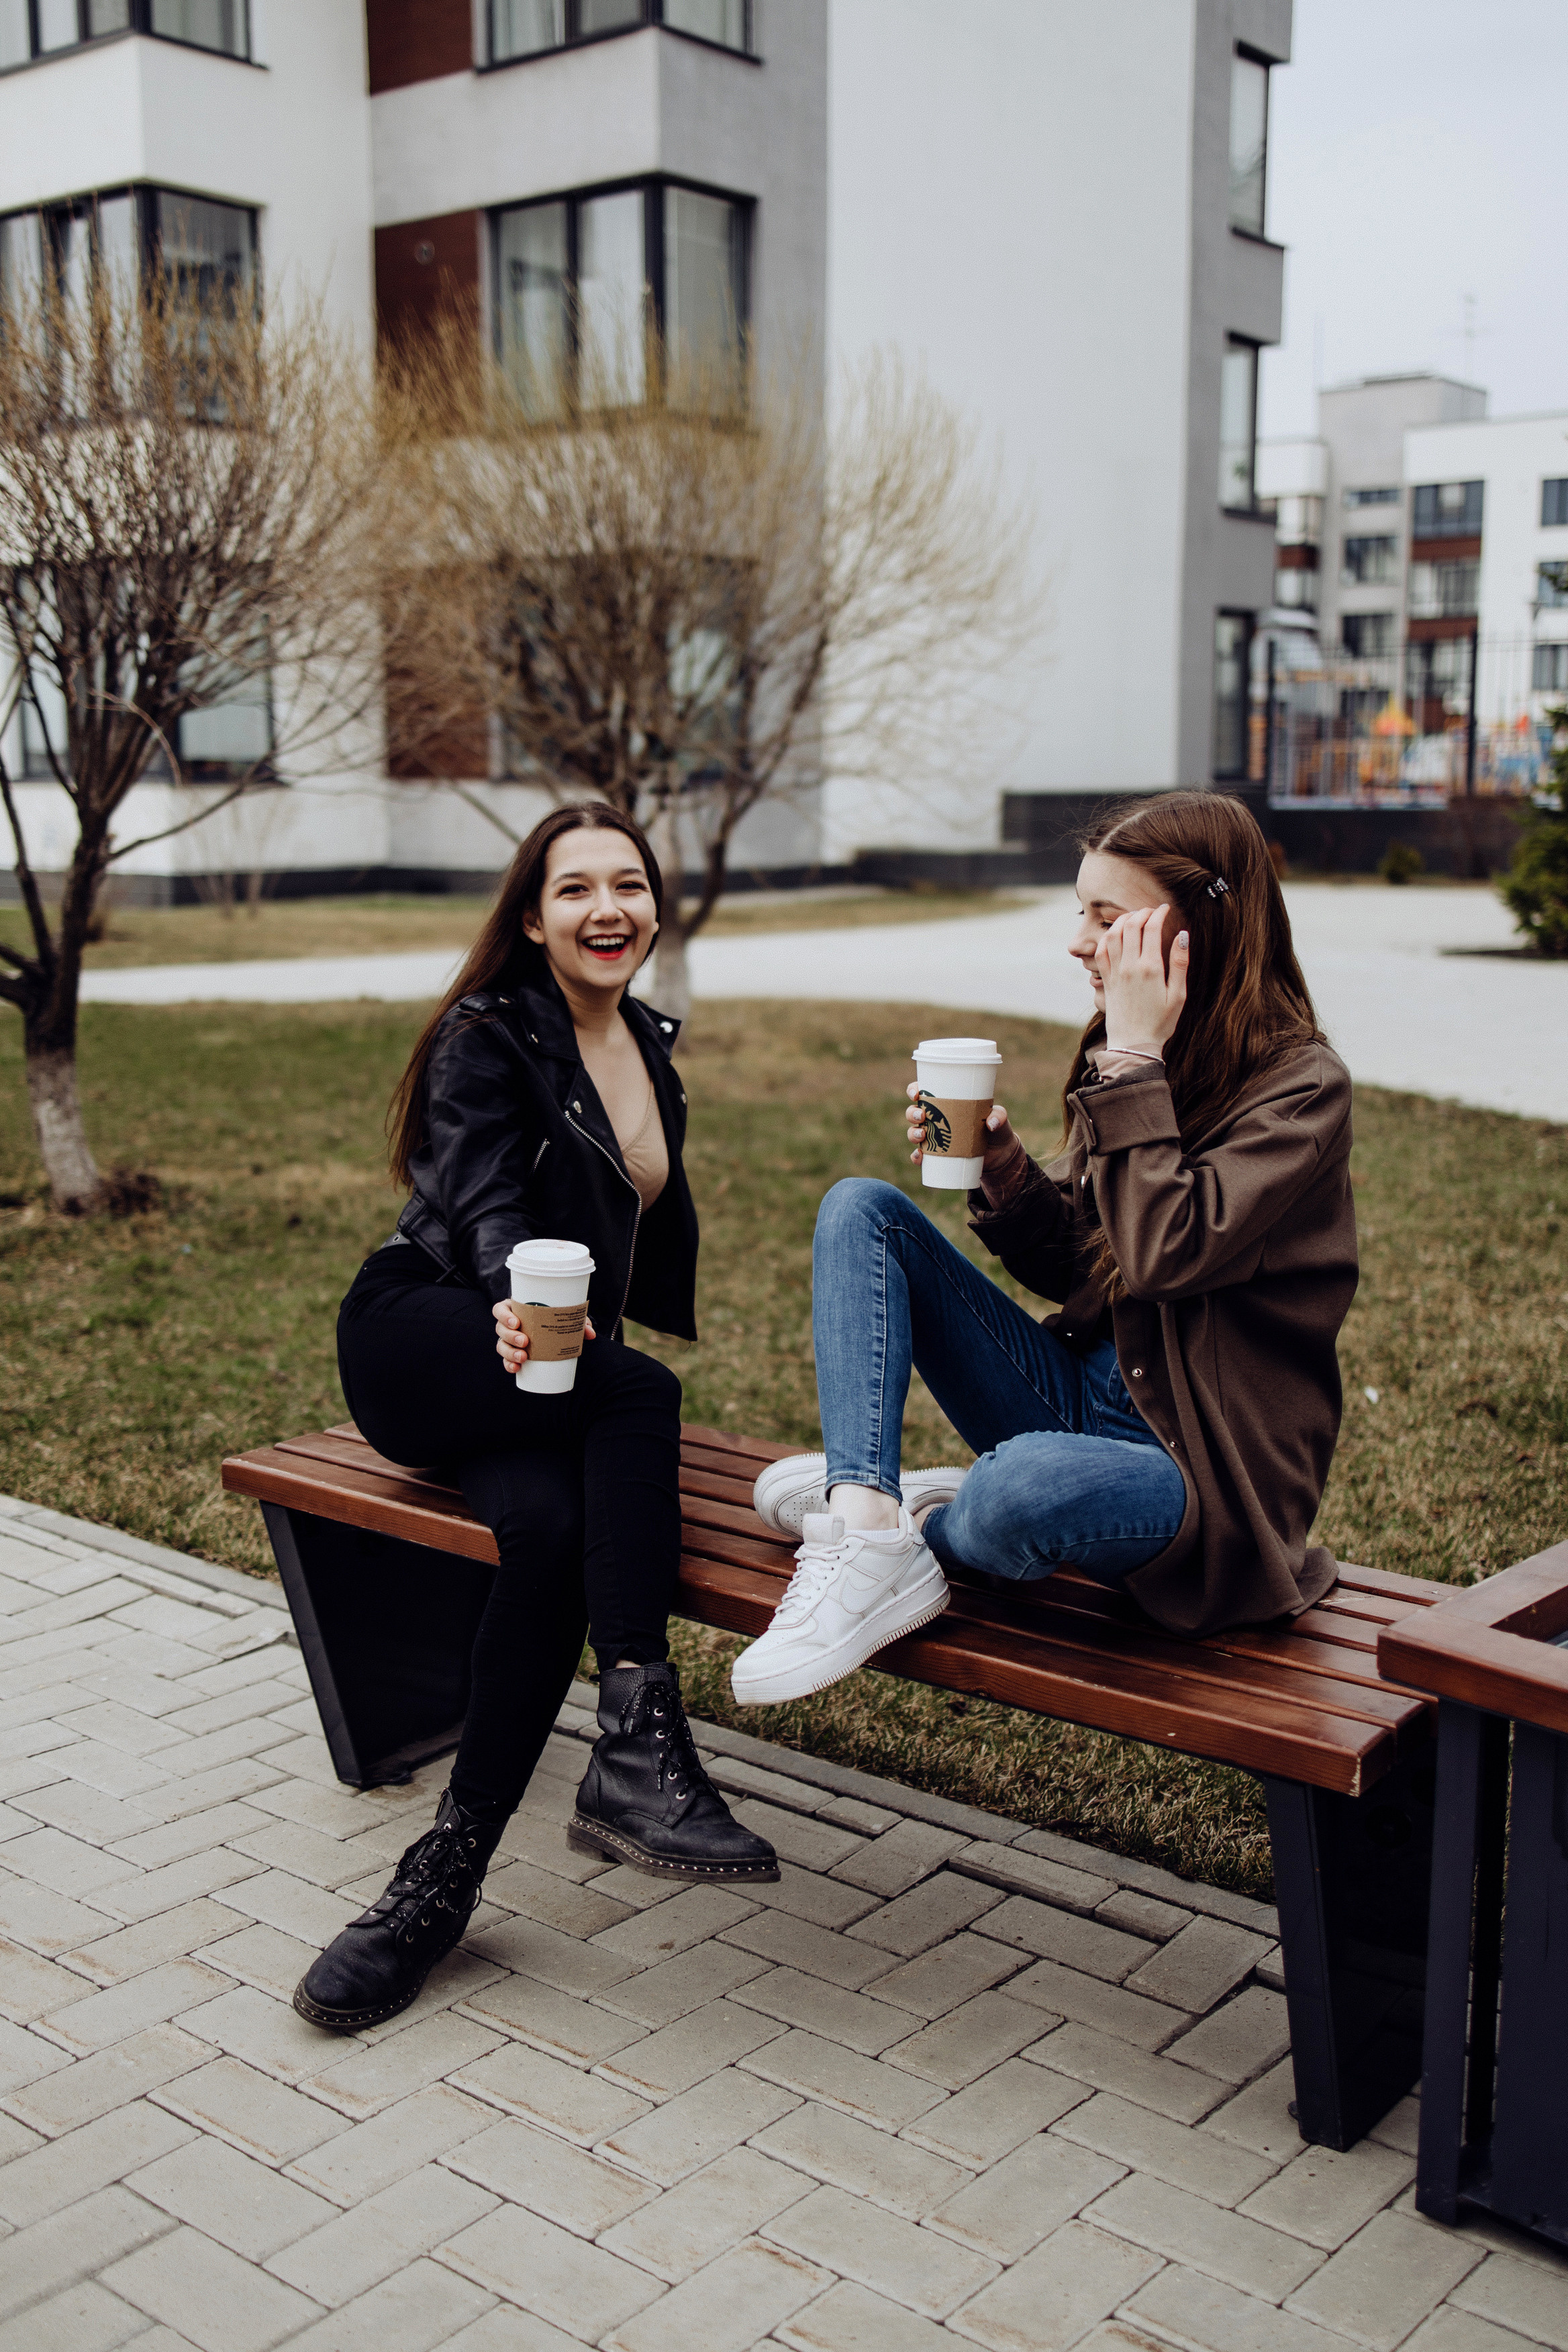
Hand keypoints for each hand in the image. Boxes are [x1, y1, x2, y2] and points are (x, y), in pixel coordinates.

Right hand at [494, 1299, 595, 1376]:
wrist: (555, 1335)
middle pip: (500, 1329)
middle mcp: (508, 1325)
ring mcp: (508, 1341)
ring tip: (523, 1357)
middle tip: (525, 1342)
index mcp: (515, 1310)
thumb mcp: (566, 1318)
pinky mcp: (512, 1354)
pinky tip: (516, 1369)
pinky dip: (509, 1365)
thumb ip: (578, 1323)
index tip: (516, 1322)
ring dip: (510, 1352)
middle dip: (510, 1336)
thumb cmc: (556, 1320)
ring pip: (501, 1345)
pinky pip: (506, 1360)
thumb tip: (590, 1334)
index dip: (503, 1316)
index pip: (500, 1310)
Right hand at [905, 1086, 1024, 1193]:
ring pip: (914, 1133)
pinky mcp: (937, 1156)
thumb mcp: (1000, 1119)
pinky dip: (917, 1157)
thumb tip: (991, 1124)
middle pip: (913, 1113)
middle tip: (921, 1116)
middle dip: (912, 1113)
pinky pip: (921, 1157)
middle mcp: (935, 1120)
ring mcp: (934, 1138)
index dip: (913, 1090)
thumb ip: (999, 1116)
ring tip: (922, 1135)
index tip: (916, 1093)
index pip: (923, 1093)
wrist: (999, 1156)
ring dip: (912, 1134)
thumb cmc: (996, 1129)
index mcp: (946, 1104)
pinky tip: (920, 1157)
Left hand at [1094, 904, 1187, 1053]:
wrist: (1134, 1045)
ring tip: (1134, 917)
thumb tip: (1182, 935)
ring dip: (1123, 921)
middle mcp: (1130, 967)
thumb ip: (1180, 963)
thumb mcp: (1178, 995)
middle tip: (1151, 912)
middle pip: (1131, 926)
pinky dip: (1107, 937)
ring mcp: (1115, 973)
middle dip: (1142, 913)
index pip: (1152, 928)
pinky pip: (1101, 951)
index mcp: (1151, 968)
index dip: (1158, 913)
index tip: (1165, 908)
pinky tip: (1115, 935)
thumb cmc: (1160, 1023)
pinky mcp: (1106, 980)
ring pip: (1113, 935)